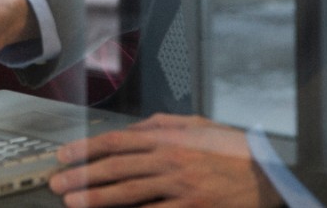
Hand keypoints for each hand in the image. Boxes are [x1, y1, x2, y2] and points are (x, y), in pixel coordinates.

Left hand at [48, 114, 281, 207]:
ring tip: (73, 202)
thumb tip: (132, 129)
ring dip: (98, 198)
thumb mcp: (196, 125)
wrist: (269, 174)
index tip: (63, 156)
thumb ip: (161, 125)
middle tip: (57, 184)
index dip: (86, 150)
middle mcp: (169, 160)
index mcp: (167, 138)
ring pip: (130, 193)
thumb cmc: (231, 149)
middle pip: (116, 168)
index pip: (116, 142)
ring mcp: (181, 187)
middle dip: (83, 176)